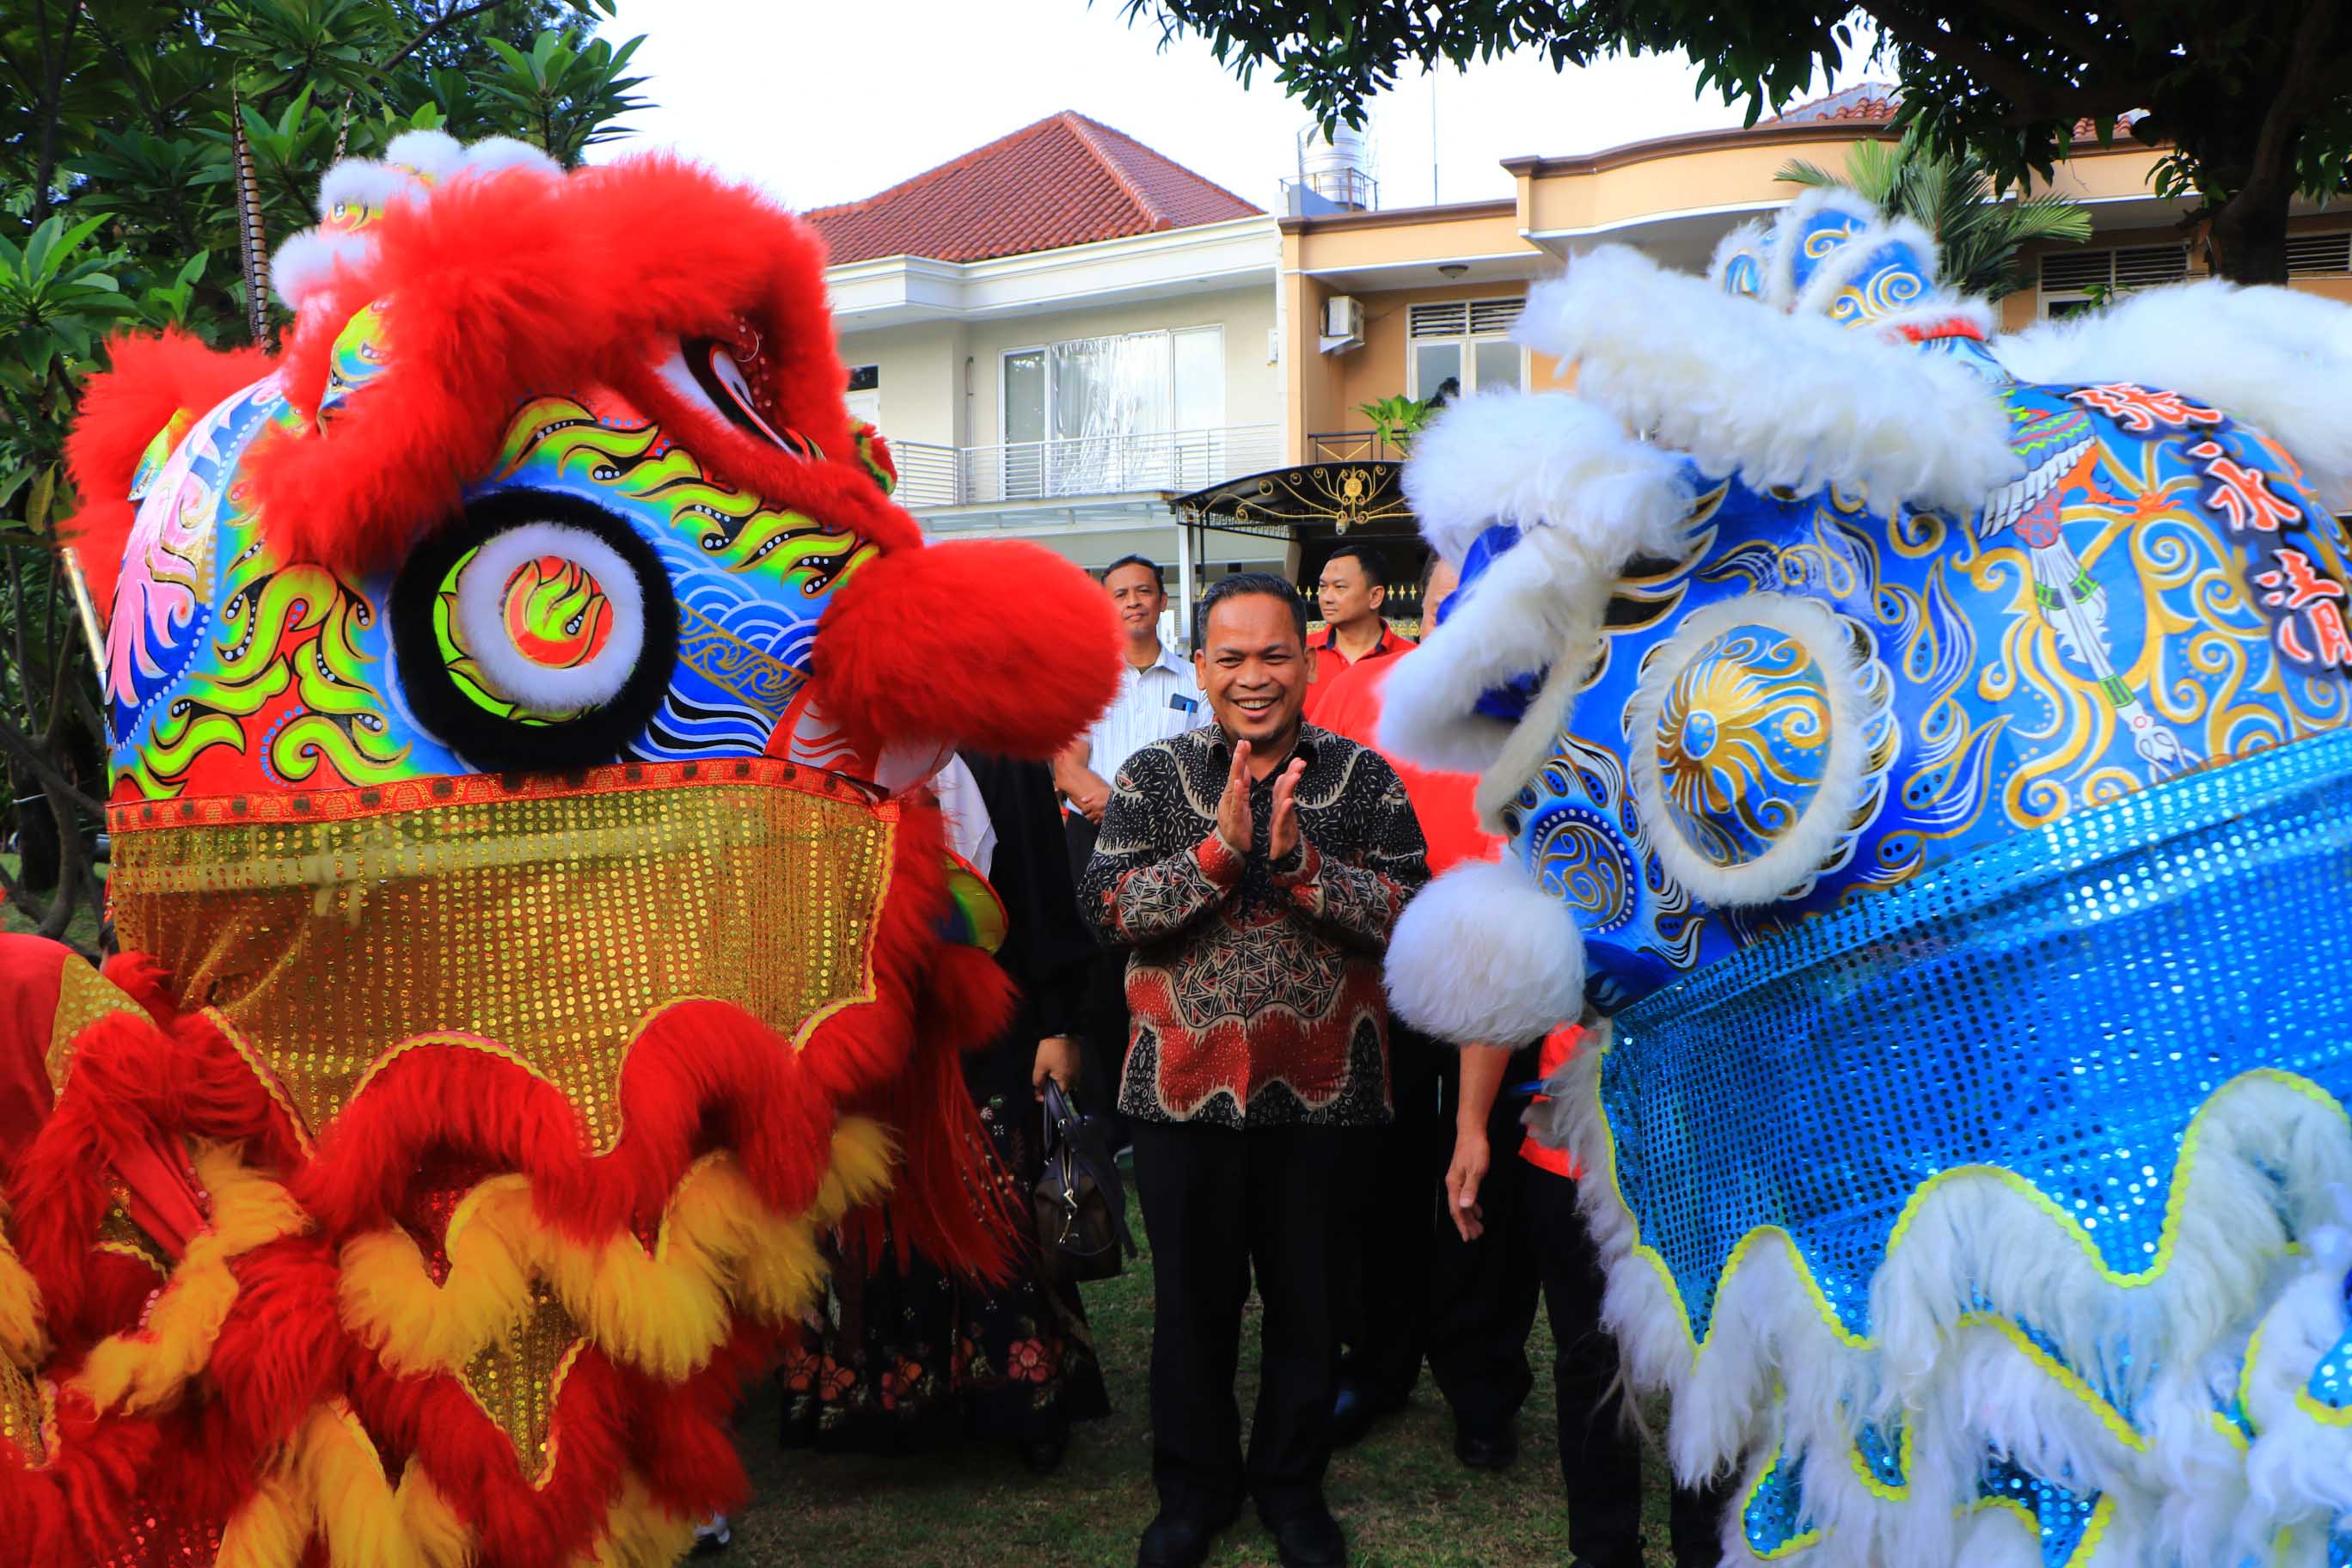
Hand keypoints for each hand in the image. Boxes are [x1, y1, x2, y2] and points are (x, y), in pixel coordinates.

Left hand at [1032, 1036, 1078, 1095]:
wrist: (1062, 1031)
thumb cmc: (1051, 1049)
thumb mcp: (1040, 1066)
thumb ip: (1038, 1081)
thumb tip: (1038, 1092)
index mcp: (1067, 1080)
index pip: (1057, 1095)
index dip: (1047, 1095)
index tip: (1039, 1092)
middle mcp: (1075, 1078)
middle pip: (1062, 1088)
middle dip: (1051, 1086)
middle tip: (1042, 1078)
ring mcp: (1077, 1070)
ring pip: (1065, 1080)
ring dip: (1055, 1078)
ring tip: (1048, 1069)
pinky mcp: (1077, 1063)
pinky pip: (1068, 1073)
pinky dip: (1061, 1072)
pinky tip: (1054, 1064)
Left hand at [1072, 779, 1109, 822]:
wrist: (1121, 798)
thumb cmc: (1109, 793)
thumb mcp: (1098, 792)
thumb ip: (1089, 797)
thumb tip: (1082, 800)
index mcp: (1093, 805)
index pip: (1084, 810)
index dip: (1084, 810)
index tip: (1086, 809)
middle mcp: (1096, 812)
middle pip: (1088, 817)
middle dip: (1088, 815)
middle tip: (1091, 812)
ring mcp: (1102, 817)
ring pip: (1094, 822)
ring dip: (1094, 819)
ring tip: (1097, 815)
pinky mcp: (1107, 819)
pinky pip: (1101, 823)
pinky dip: (1100, 821)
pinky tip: (1102, 817)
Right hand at [1216, 739, 1252, 854]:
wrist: (1230, 846)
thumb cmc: (1236, 824)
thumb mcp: (1242, 802)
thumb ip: (1243, 786)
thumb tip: (1244, 770)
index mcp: (1235, 794)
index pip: (1239, 772)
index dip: (1241, 758)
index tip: (1245, 742)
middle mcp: (1230, 798)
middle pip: (1234, 775)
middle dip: (1238, 758)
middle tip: (1242, 743)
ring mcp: (1230, 807)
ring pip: (1233, 786)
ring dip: (1236, 771)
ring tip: (1239, 757)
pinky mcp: (1233, 818)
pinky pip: (1235, 804)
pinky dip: (1236, 793)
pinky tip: (1238, 783)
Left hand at [1267, 758, 1304, 863]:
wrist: (1283, 857)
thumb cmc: (1281, 832)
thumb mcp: (1279, 811)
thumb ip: (1280, 794)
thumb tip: (1282, 777)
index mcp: (1281, 806)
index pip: (1285, 786)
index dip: (1291, 772)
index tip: (1298, 758)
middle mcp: (1285, 811)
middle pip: (1288, 791)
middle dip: (1294, 775)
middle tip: (1301, 761)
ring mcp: (1284, 821)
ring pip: (1287, 803)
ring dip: (1291, 788)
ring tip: (1295, 775)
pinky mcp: (1281, 833)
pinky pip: (1282, 820)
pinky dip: (1285, 810)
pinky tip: (1289, 801)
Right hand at [1445, 1129, 1490, 1242]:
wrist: (1472, 1132)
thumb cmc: (1475, 1149)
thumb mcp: (1475, 1170)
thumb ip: (1470, 1189)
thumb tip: (1464, 1206)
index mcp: (1454, 1184)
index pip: (1456, 1209)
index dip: (1462, 1224)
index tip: (1467, 1237)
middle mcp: (1453, 1184)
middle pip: (1458, 1209)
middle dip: (1467, 1223)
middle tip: (1477, 1235)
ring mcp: (1457, 1180)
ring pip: (1462, 1203)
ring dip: (1470, 1216)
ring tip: (1478, 1227)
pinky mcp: (1463, 1177)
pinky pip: (1466, 1196)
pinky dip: (1472, 1206)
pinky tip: (1478, 1211)